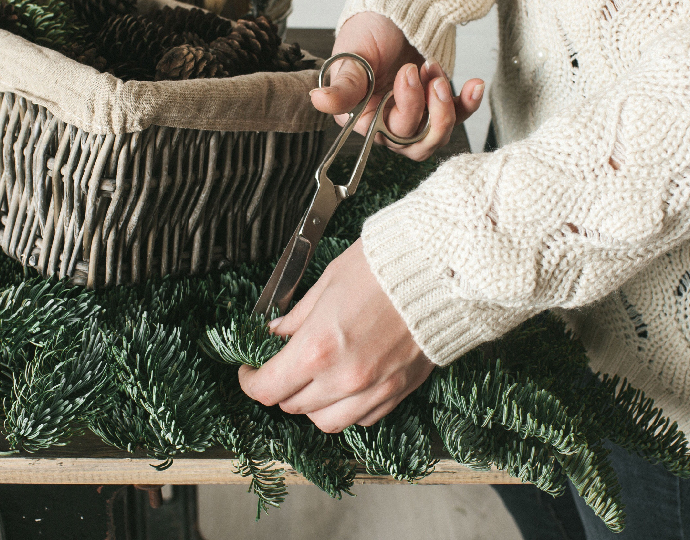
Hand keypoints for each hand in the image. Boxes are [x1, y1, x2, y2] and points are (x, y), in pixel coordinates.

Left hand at [238, 240, 434, 432]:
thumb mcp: (328, 282)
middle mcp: (344, 377)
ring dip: (311, 406)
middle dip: (280, 388)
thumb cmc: (384, 266)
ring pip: (327, 422)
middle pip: (293, 406)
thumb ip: (298, 315)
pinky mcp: (399, 392)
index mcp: (318, 348)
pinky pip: (363, 419)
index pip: (269, 388)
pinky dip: (347, 409)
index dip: (250, 382)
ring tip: (312, 382)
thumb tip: (277, 332)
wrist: (440, 269)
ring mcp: (374, 389)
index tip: (249, 370)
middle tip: (280, 368)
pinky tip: (345, 387)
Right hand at [313, 12, 484, 161]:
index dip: (404, 110)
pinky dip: (468, 104)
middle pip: (414, 143)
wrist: (394, 10)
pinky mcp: (436, 105)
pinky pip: (456, 117)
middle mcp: (385, 122)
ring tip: (437, 70)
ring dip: (446, 107)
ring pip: (436, 136)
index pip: (385, 135)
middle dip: (429, 111)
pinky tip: (474, 84)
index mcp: (360, 116)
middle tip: (428, 74)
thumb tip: (319, 100)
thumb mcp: (354, 54)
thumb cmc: (368, 30)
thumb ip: (344, 83)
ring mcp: (414, 115)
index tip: (408, 71)